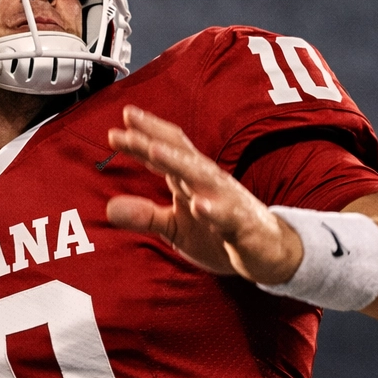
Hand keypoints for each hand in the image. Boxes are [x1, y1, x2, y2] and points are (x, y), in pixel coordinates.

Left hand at [104, 106, 303, 283]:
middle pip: (179, 154)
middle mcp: (208, 182)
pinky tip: (199, 206)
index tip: (115, 128)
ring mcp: (226, 201)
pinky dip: (213, 210)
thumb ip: (145, 215)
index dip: (142, 138)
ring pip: (200, 177)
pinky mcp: (241, 225)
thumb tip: (109, 207)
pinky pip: (226, 216)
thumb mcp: (175, 227)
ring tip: (153, 150)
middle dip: (152, 138)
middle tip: (126, 124)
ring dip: (177, 162)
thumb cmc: (219, 234)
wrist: (268, 253)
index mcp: (191, 179)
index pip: (166, 151)